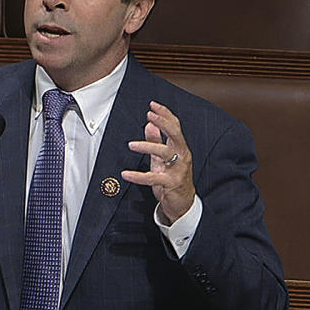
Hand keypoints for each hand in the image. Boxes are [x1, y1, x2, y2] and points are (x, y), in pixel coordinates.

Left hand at [121, 101, 195, 222]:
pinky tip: (126, 174)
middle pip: (175, 135)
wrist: (183, 204)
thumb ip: (156, 142)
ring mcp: (178, 170)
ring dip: (148, 147)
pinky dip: (139, 176)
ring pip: (165, 153)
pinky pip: (154, 178)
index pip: (175, 126)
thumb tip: (149, 125)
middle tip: (149, 115)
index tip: (153, 105)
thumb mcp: (162, 159)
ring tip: (131, 145)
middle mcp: (182, 156)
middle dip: (163, 123)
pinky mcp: (171, 184)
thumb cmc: (173, 179)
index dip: (165, 115)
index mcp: (180, 148)